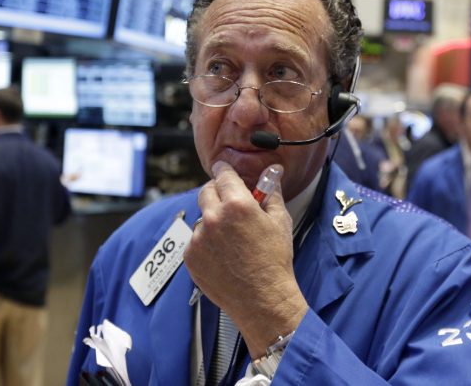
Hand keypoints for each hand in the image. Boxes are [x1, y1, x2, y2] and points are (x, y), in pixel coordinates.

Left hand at [183, 161, 307, 357]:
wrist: (263, 300)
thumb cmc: (275, 261)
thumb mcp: (279, 221)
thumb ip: (271, 192)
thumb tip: (272, 173)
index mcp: (237, 204)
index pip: (223, 174)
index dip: (224, 170)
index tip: (224, 169)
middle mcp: (213, 218)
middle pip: (206, 191)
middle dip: (217, 192)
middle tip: (229, 203)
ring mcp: (199, 238)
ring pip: (202, 218)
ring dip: (212, 221)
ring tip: (231, 239)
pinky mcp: (190, 256)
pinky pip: (195, 240)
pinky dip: (206, 243)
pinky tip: (224, 255)